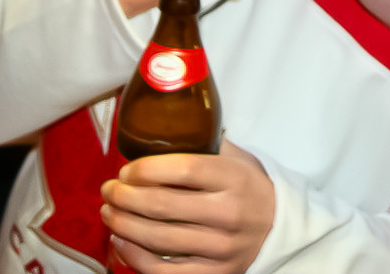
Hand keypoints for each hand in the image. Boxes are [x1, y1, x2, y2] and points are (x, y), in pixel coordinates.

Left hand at [102, 140, 274, 273]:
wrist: (280, 227)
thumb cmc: (249, 186)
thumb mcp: (236, 157)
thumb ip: (204, 144)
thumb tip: (158, 130)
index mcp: (233, 178)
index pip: (183, 170)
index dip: (146, 169)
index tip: (126, 170)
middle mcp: (229, 213)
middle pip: (163, 205)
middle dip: (124, 197)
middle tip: (109, 189)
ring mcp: (222, 247)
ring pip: (159, 238)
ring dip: (123, 224)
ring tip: (108, 212)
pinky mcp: (215, 273)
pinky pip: (166, 271)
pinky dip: (136, 257)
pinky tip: (121, 242)